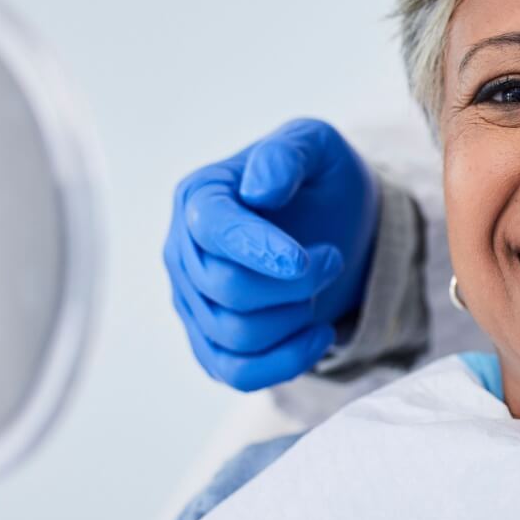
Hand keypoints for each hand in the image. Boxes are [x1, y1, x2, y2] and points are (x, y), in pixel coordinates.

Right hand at [165, 118, 379, 390]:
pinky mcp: (211, 343)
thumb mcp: (316, 146)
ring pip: (235, 335)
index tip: (303, 260)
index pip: (211, 229)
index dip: (256, 248)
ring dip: (295, 317)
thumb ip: (287, 154)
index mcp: (199, 196)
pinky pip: (237, 373)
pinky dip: (285, 362)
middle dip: (293, 283)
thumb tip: (259, 189)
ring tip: (323, 287)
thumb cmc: (320, 182)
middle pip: (226, 288)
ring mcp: (192, 302)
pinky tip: (320, 334)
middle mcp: (182, 251)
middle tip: (330, 259)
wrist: (337, 227)